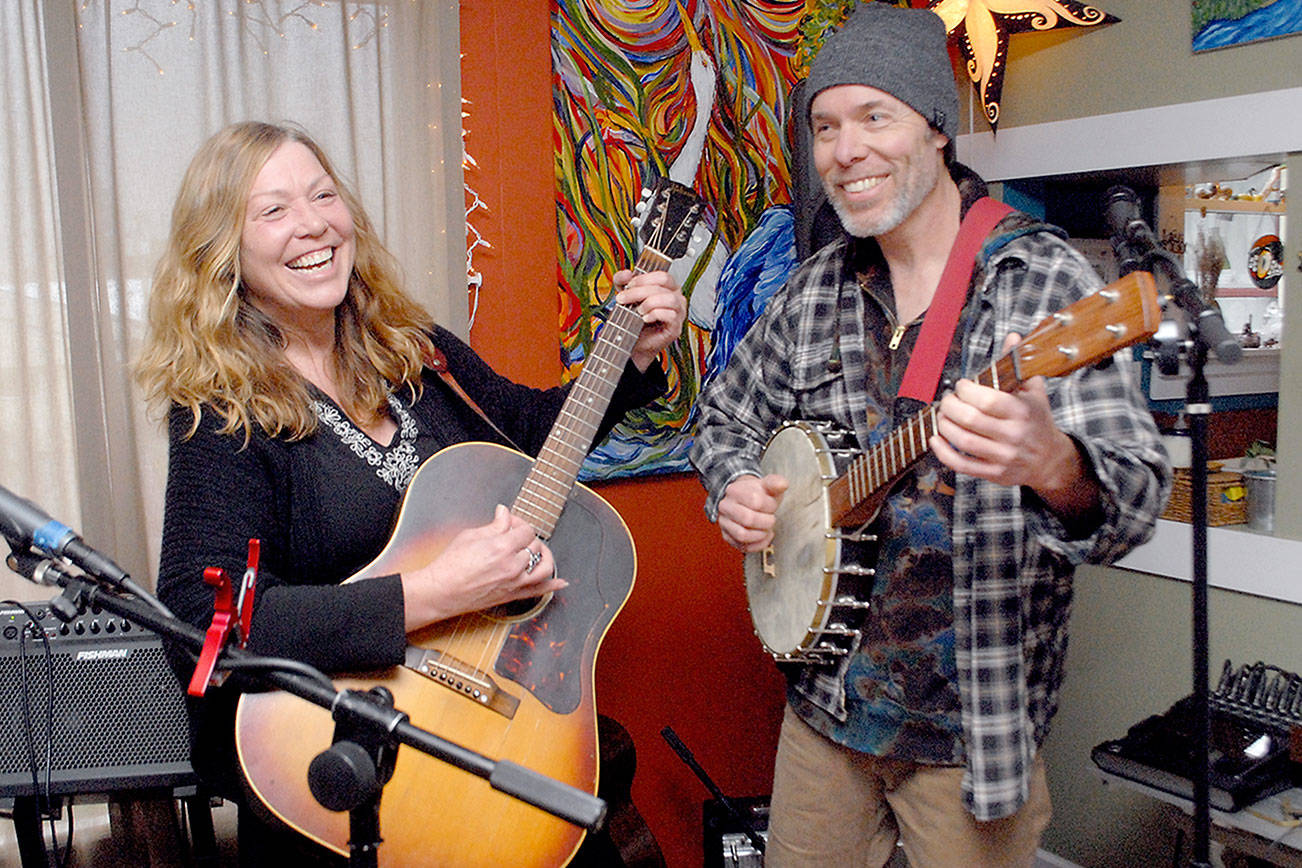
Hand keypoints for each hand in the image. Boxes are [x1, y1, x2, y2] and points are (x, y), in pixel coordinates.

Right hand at [400, 504, 566, 630]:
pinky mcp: (512, 595)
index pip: (526, 530)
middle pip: (535, 546)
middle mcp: (512, 565)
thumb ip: (494, 525)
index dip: (520, 523)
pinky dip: (552, 586)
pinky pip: (538, 592)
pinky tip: (560, 582)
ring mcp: (514, 582)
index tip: (512, 523)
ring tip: (538, 551)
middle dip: (528, 537)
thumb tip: (504, 513)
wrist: (441, 591)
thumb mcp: (470, 536)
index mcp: (502, 547)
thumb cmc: (450, 565)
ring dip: (545, 556)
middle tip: (517, 535)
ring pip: (544, 566)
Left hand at [614, 269, 685, 371]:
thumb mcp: (625, 295)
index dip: (643, 278)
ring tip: (637, 310)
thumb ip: (622, 281)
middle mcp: (677, 297)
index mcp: (668, 287)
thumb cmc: (634, 318)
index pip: (662, 276)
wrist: (635, 343)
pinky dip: (655, 314)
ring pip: (669, 298)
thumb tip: (626, 273)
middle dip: (638, 290)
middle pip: (662, 285)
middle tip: (623, 298)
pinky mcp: (676, 328)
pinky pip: (671, 315)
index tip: (627, 285)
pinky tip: (645, 318)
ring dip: (649, 302)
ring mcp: (679, 313)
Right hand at [716, 474, 788, 551]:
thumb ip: (776, 483)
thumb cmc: (759, 494)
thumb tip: (783, 484)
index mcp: (734, 490)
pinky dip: (759, 544)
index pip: (755, 501)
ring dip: (761, 534)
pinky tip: (765, 536)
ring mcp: (724, 523)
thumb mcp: (768, 486)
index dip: (770, 506)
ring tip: (767, 528)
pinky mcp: (727, 537)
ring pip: (742, 535)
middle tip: (772, 519)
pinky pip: (743, 547)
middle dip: (767, 522)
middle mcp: (725, 507)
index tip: (773, 505)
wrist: (745, 501)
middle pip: (748, 519)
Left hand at [930, 333, 1098, 518]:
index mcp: (1022, 412)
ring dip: (945, 426)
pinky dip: (943, 453)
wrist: (1050, 459)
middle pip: (971, 420)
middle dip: (951, 407)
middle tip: (947, 400)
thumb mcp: (1033, 391)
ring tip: (942, 416)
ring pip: (964, 442)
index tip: (961, 386)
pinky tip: (935, 439)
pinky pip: (962, 465)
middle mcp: (1013, 435)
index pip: (987, 400)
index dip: (966, 391)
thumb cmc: (1036, 420)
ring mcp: (1003, 457)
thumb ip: (1017, 365)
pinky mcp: (994, 473)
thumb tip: (1012, 336)